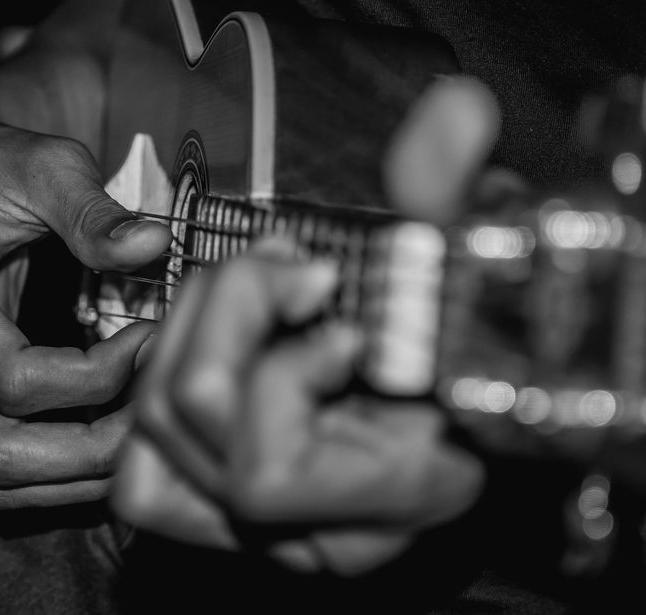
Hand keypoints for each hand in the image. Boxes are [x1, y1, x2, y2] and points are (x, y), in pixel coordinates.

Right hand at [0, 98, 172, 506]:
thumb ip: (93, 210)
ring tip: (141, 437)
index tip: (150, 341)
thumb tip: (152, 246)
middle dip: (92, 450)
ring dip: (76, 476)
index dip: (96, 378)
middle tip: (155, 416)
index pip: (13, 379)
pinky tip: (109, 444)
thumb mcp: (45, 164)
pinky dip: (54, 477)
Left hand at [112, 76, 501, 572]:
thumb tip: (452, 111)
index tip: (342, 313)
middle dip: (225, 315)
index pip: (264, 478)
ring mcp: (271, 529)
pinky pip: (147, 467)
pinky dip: (165, 385)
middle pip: (191, 437)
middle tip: (290, 263)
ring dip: (191, 333)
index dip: (277, 377)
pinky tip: (230, 332)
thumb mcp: (483, 258)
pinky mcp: (232, 504)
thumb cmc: (497, 335)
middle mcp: (321, 533)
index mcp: (398, 498)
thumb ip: (455, 195)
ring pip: (152, 442)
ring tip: (262, 283)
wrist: (499, 381)